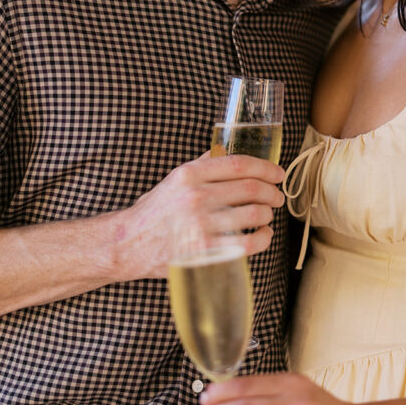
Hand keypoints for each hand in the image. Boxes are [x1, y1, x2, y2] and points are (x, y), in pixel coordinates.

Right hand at [117, 153, 284, 279]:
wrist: (128, 244)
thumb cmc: (155, 212)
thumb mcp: (174, 180)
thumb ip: (202, 165)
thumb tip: (231, 153)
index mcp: (190, 174)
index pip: (240, 164)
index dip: (266, 168)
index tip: (278, 174)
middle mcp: (196, 196)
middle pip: (252, 188)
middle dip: (273, 192)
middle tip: (277, 196)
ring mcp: (201, 224)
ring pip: (255, 214)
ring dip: (268, 214)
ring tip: (267, 215)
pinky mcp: (204, 251)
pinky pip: (249, 243)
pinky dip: (264, 238)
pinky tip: (263, 234)